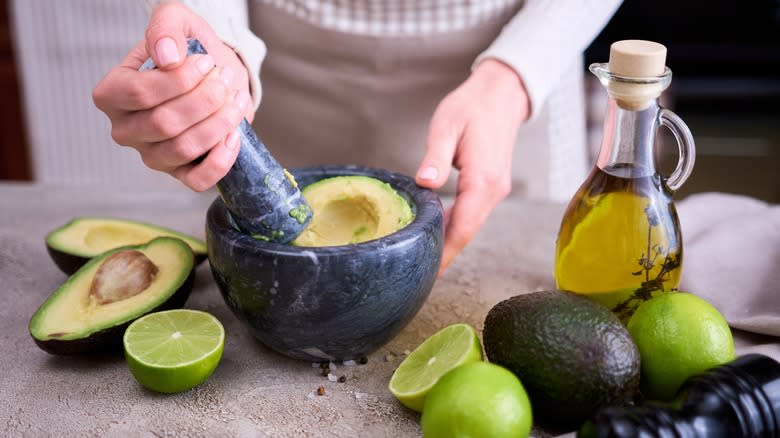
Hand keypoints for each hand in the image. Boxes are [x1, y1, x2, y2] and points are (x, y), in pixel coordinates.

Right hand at [92, 1, 253, 190]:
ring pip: (183, 148)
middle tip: (225, 79)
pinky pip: (197, 179)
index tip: (207, 62)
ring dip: (219, 123)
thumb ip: (166, 28)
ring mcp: (151, 155)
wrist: (213, 73)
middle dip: (205, 99)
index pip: (140, 92)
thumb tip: (168, 56)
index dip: (180, 79)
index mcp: (112, 93)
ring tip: (235, 99)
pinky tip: (234, 134)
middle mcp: (125, 129)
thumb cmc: (187, 50)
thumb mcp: (175, 22)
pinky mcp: (178, 173)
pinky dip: (221, 158)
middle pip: (165, 122)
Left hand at [415, 59, 529, 275]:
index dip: (446, 252)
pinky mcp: (492, 186)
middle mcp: (494, 190)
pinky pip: (473, 213)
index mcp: (482, 179)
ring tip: (426, 259)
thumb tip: (424, 183)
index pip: (463, 226)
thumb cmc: (472, 106)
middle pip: (467, 232)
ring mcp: (496, 189)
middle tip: (420, 275)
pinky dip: (457, 226)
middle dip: (445, 255)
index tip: (430, 272)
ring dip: (450, 243)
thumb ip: (436, 156)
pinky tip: (438, 233)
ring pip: (471, 225)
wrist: (503, 94)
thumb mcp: (447, 125)